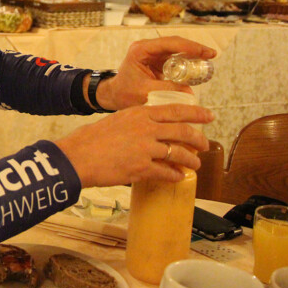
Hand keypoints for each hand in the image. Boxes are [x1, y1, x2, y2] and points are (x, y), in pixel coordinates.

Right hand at [55, 104, 212, 186]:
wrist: (78, 157)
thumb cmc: (90, 139)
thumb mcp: (116, 120)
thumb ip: (135, 122)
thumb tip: (148, 129)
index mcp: (139, 113)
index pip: (176, 110)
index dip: (196, 113)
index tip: (209, 115)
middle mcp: (146, 128)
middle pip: (183, 131)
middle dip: (199, 139)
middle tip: (205, 144)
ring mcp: (146, 148)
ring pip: (179, 153)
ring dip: (191, 160)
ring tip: (194, 164)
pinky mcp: (142, 168)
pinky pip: (167, 172)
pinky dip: (175, 176)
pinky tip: (178, 177)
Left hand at [95, 36, 215, 109]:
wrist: (115, 95)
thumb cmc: (124, 93)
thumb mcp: (145, 92)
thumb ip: (166, 91)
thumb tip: (190, 92)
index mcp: (140, 50)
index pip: (169, 43)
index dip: (189, 46)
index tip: (205, 53)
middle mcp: (147, 48)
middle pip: (175, 43)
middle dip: (194, 48)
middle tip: (212, 55)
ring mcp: (152, 53)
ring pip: (177, 49)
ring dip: (192, 53)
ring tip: (209, 59)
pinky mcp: (157, 60)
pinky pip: (175, 58)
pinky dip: (187, 61)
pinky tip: (199, 65)